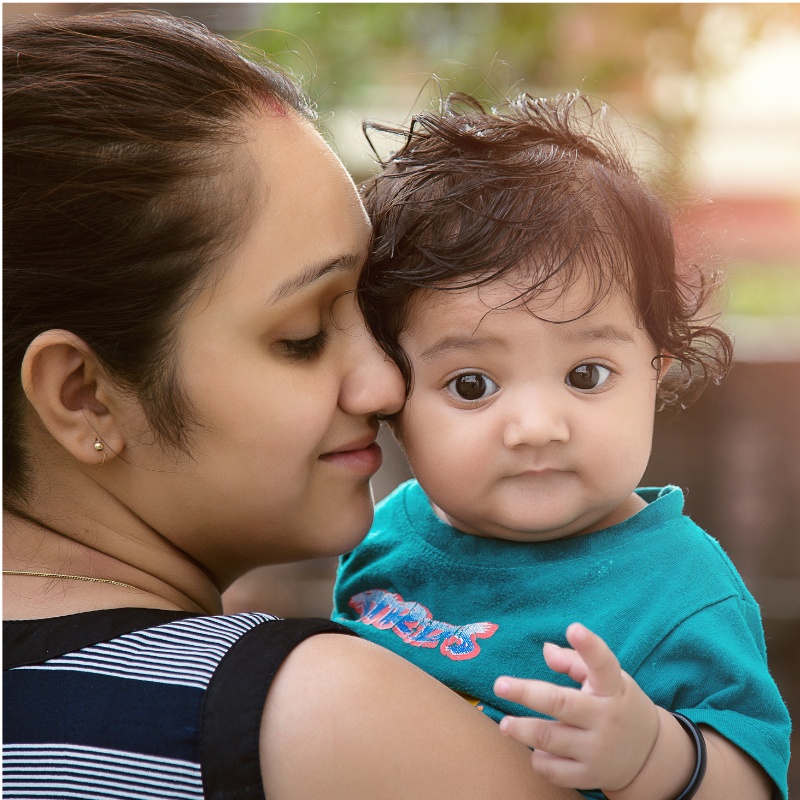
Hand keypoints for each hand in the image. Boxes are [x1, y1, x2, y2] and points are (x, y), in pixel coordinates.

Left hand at [493, 622, 659, 792]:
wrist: (649, 756)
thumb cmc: (617, 704)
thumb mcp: (608, 679)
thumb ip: (575, 661)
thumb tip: (546, 650)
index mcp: (612, 688)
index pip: (602, 664)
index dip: (589, 646)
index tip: (574, 628)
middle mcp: (606, 718)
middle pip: (560, 703)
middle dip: (526, 693)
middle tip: (500, 685)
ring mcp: (598, 750)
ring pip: (549, 738)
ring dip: (522, 730)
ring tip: (505, 725)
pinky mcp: (590, 776)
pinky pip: (553, 770)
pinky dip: (539, 760)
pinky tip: (536, 750)